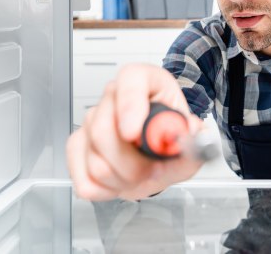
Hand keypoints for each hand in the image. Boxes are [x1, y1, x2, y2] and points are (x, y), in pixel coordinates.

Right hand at [66, 63, 203, 200]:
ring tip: (140, 174)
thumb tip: (192, 133)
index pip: (130, 79)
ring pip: (96, 162)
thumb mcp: (190, 137)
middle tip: (153, 170)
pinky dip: (107, 191)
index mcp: (145, 81)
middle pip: (103, 130)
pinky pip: (85, 181)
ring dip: (124, 180)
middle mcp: (113, 96)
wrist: (156, 152)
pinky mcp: (76, 147)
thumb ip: (194, 139)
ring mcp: (90, 121)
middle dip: (133, 164)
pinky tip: (121, 180)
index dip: (129, 105)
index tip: (133, 134)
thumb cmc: (168, 136)